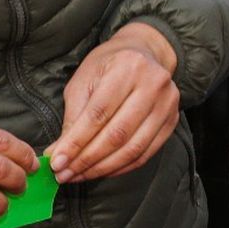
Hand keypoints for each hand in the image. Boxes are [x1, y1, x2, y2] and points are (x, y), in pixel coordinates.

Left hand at [46, 23, 179, 184]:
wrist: (143, 52)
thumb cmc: (108, 65)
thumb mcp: (84, 81)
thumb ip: (74, 118)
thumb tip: (59, 155)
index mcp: (128, 67)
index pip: (99, 113)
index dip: (76, 141)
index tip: (57, 162)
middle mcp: (153, 84)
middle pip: (117, 134)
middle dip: (86, 159)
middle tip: (64, 174)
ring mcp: (167, 104)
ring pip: (132, 149)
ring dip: (102, 168)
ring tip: (78, 175)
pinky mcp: (172, 121)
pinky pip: (145, 154)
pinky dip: (120, 168)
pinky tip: (101, 171)